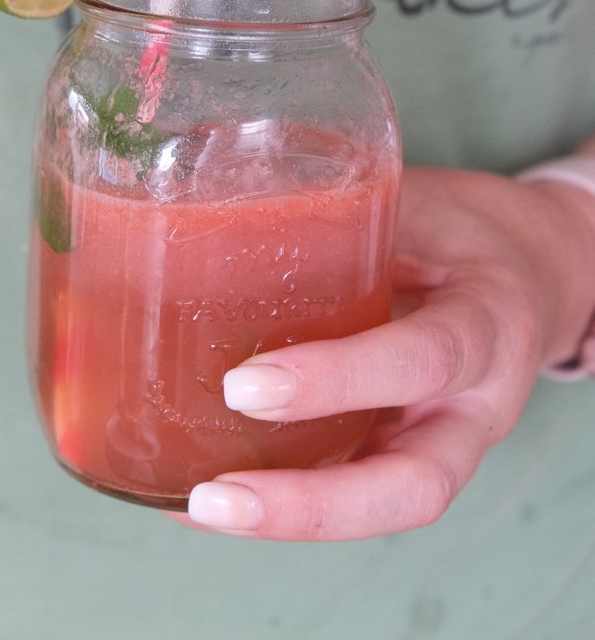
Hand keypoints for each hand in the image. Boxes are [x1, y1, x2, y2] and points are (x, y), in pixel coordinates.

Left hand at [184, 166, 594, 539]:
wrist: (529, 272)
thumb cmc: (466, 235)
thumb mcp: (424, 206)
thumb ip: (346, 213)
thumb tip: (224, 205)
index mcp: (488, 325)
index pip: (423, 360)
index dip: (339, 379)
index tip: (247, 386)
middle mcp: (475, 404)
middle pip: (412, 487)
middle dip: (309, 505)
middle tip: (214, 497)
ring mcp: (443, 439)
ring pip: (379, 505)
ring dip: (285, 519)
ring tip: (195, 507)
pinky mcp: (408, 448)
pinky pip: (353, 485)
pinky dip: (281, 497)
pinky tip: (204, 497)